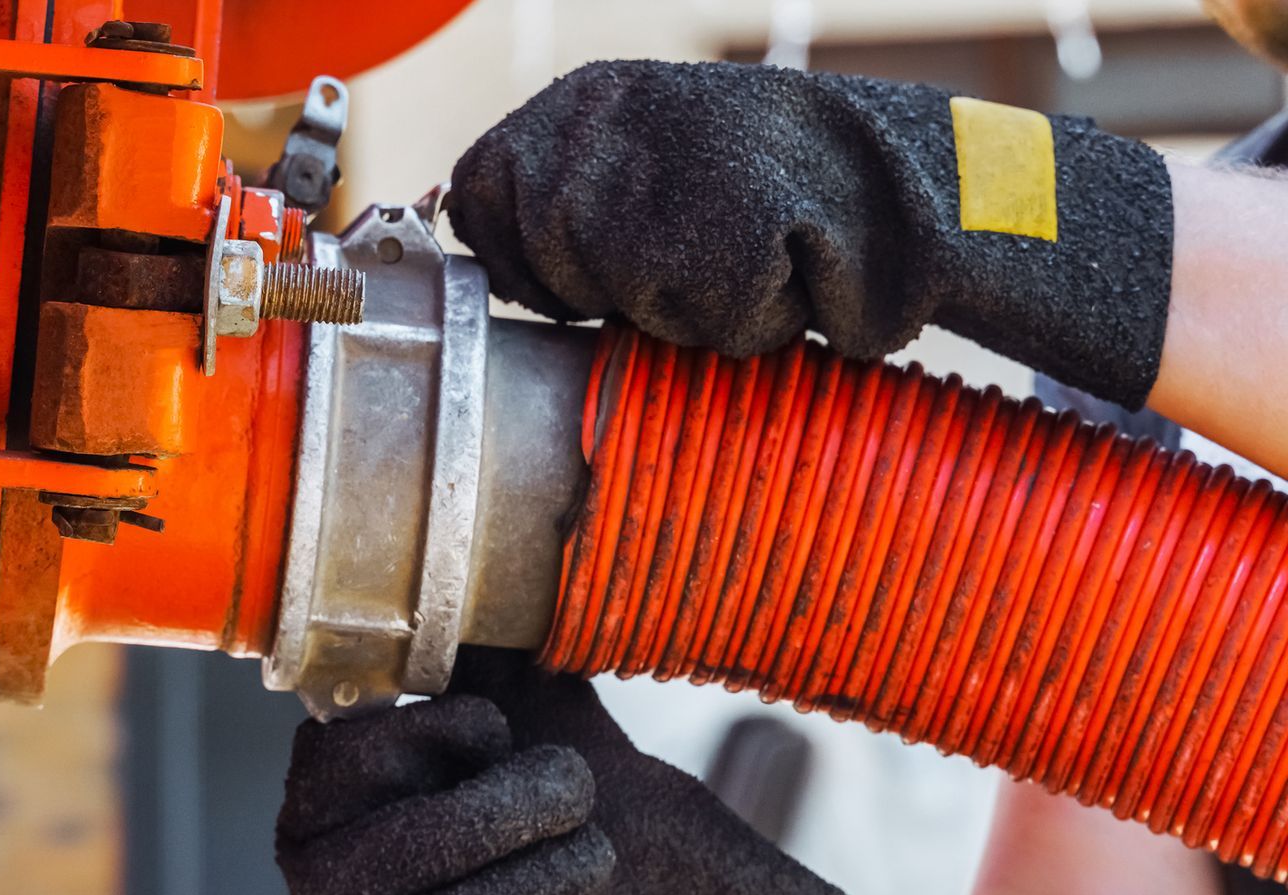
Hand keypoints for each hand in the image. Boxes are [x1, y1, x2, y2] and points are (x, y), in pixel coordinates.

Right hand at [276, 648, 962, 894]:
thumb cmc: (615, 816)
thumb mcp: (551, 715)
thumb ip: (492, 649)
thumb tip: (481, 540)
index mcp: (333, 798)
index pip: (326, 761)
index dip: (422, 742)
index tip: (504, 737)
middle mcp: (317, 888)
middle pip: (359, 852)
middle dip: (489, 820)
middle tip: (582, 800)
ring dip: (520, 885)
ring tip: (593, 867)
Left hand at [449, 59, 1171, 409]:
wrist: (898, 188)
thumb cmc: (761, 202)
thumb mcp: (639, 171)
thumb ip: (558, 199)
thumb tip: (470, 236)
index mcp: (580, 100)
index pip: (478, 193)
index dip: (514, 260)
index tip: (568, 286)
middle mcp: (610, 118)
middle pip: (545, 253)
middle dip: (601, 292)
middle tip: (684, 266)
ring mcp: (665, 165)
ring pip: (616, 294)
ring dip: (675, 309)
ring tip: (737, 261)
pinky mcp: (724, 219)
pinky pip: (695, 316)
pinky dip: (739, 320)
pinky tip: (780, 276)